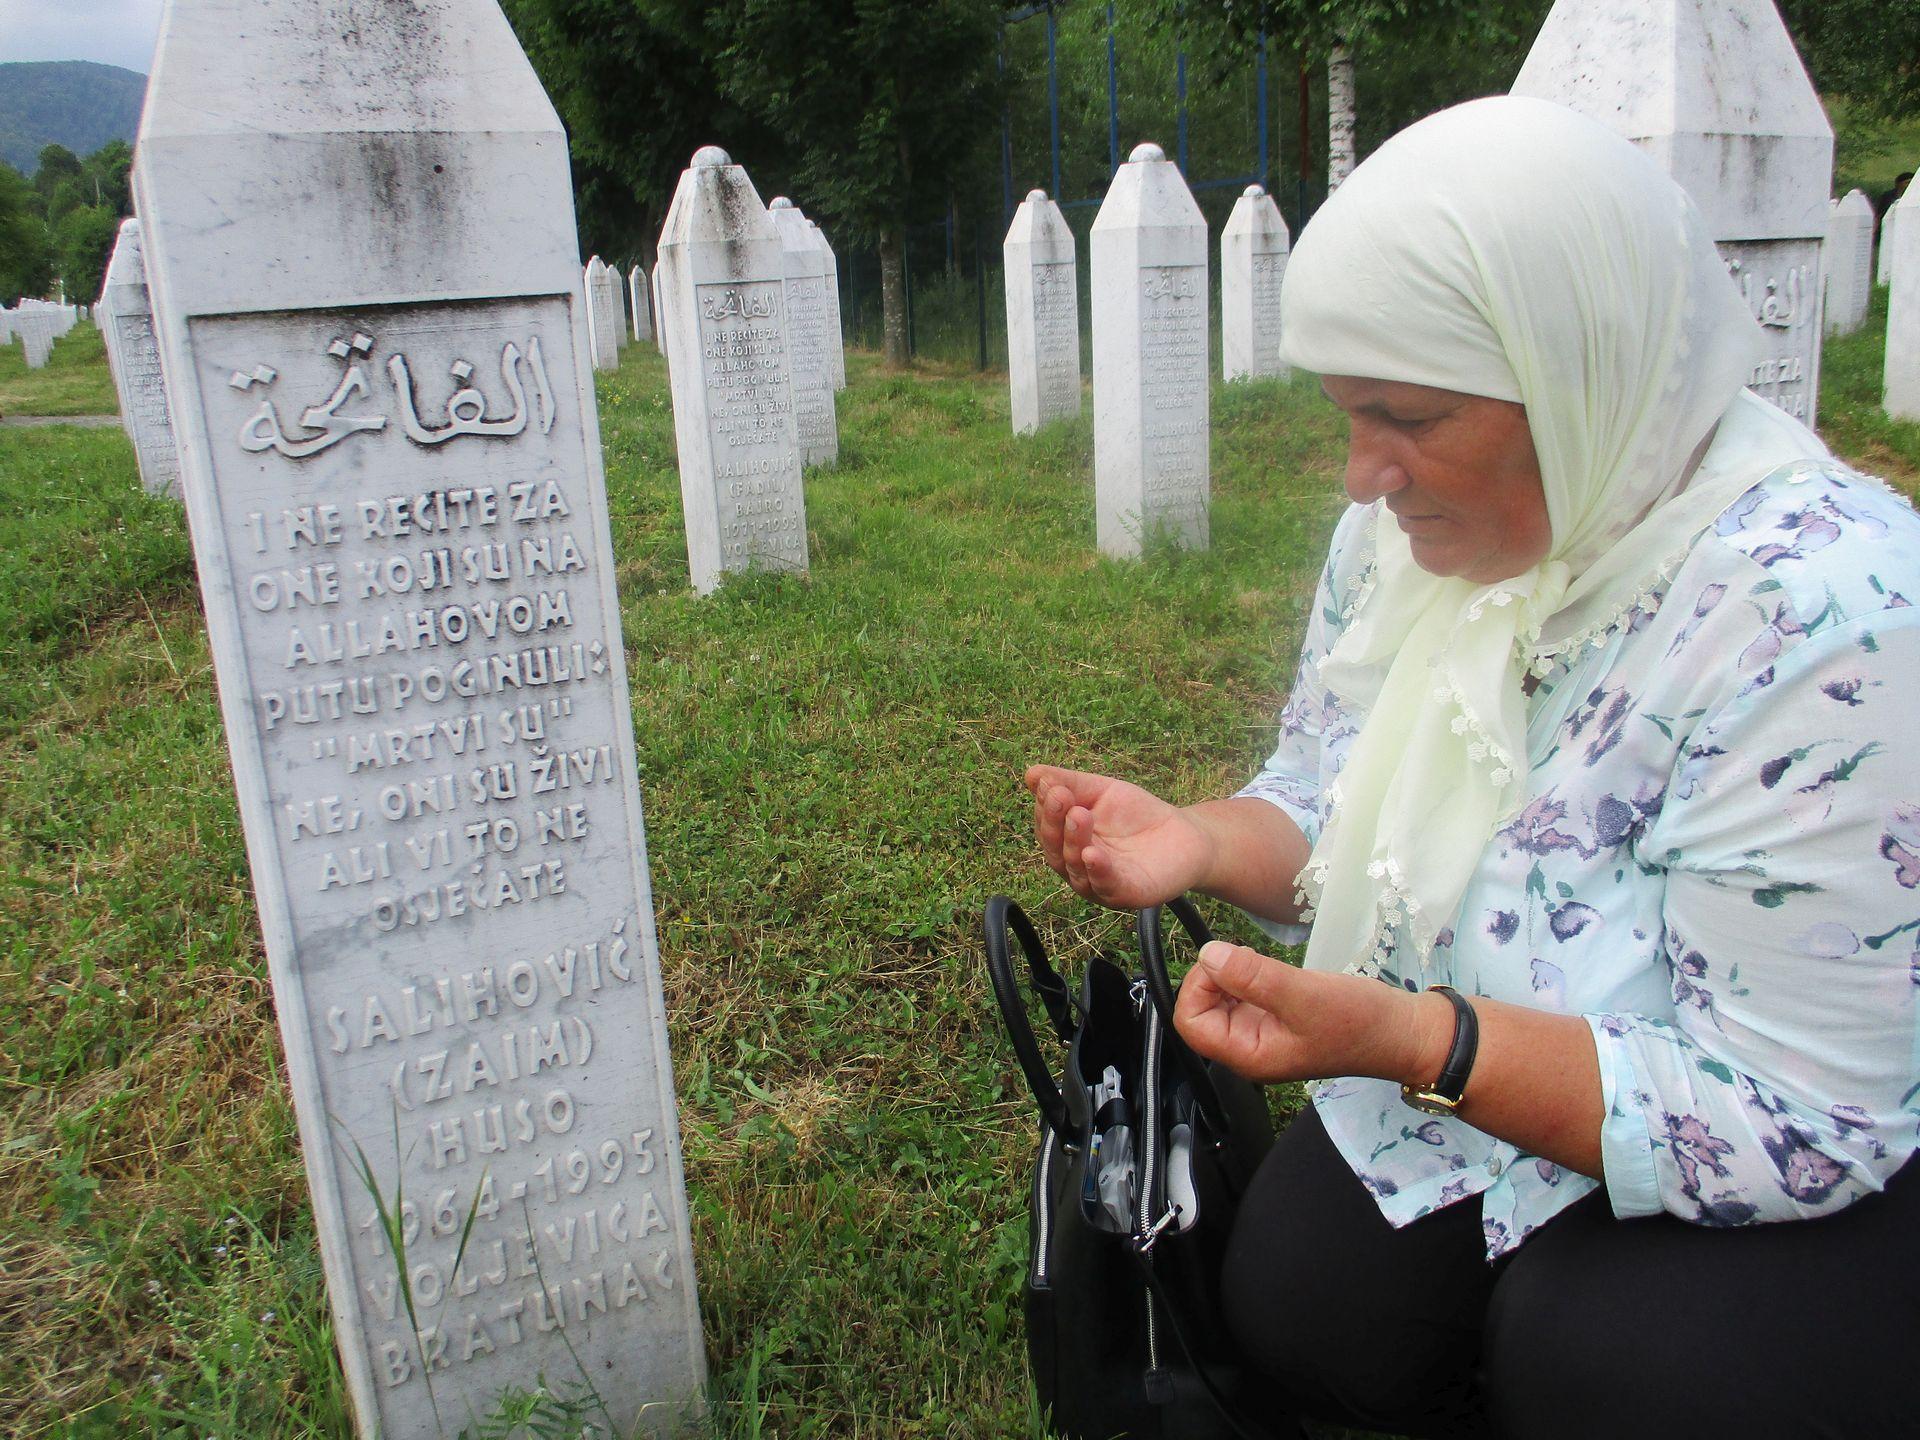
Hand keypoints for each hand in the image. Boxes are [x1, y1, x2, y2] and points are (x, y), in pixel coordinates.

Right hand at [1025, 764, 1216, 909]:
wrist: (1186, 834)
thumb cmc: (1137, 815)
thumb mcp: (1102, 791)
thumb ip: (1070, 783)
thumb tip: (1031, 773)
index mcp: (1067, 843)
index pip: (1047, 826)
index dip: (1045, 806)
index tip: (1049, 784)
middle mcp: (1077, 867)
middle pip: (1055, 850)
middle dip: (1055, 822)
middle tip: (1060, 797)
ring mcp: (1100, 884)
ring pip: (1076, 869)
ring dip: (1073, 841)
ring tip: (1079, 815)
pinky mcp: (1127, 894)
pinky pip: (1107, 886)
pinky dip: (1097, 871)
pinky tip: (1092, 854)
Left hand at [1172, 940, 1448, 1085]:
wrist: (1404, 1032)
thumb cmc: (1360, 1021)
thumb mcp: (1304, 995)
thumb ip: (1254, 976)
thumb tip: (1208, 954)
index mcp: (1249, 1055)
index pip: (1190, 1023)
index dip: (1197, 987)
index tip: (1225, 962)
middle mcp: (1249, 1049)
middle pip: (1199, 1010)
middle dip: (1213, 978)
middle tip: (1245, 959)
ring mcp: (1262, 1033)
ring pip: (1220, 999)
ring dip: (1230, 974)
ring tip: (1260, 964)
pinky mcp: (1276, 1018)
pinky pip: (1243, 994)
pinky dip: (1247, 975)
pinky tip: (1269, 968)